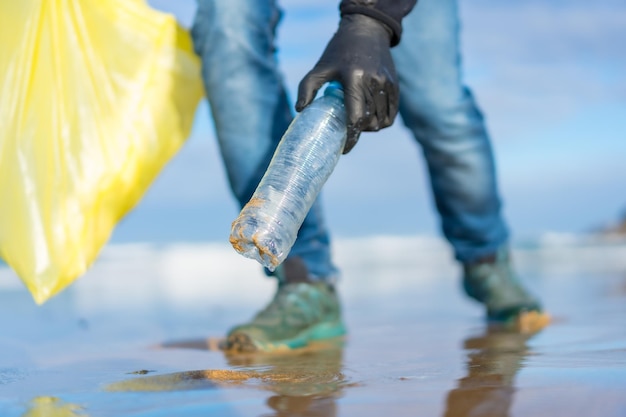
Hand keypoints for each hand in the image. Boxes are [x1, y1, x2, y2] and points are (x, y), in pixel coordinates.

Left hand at [296, 14, 398, 153]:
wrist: (367, 30)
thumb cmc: (339, 51)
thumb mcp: (320, 67)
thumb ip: (306, 88)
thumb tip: (299, 111)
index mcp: (354, 78)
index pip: (355, 118)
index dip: (350, 138)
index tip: (344, 149)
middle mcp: (373, 82)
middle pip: (368, 122)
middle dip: (357, 132)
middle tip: (346, 130)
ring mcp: (387, 84)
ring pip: (381, 121)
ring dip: (369, 128)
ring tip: (357, 121)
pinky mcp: (395, 85)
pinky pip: (391, 114)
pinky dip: (381, 122)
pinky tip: (370, 119)